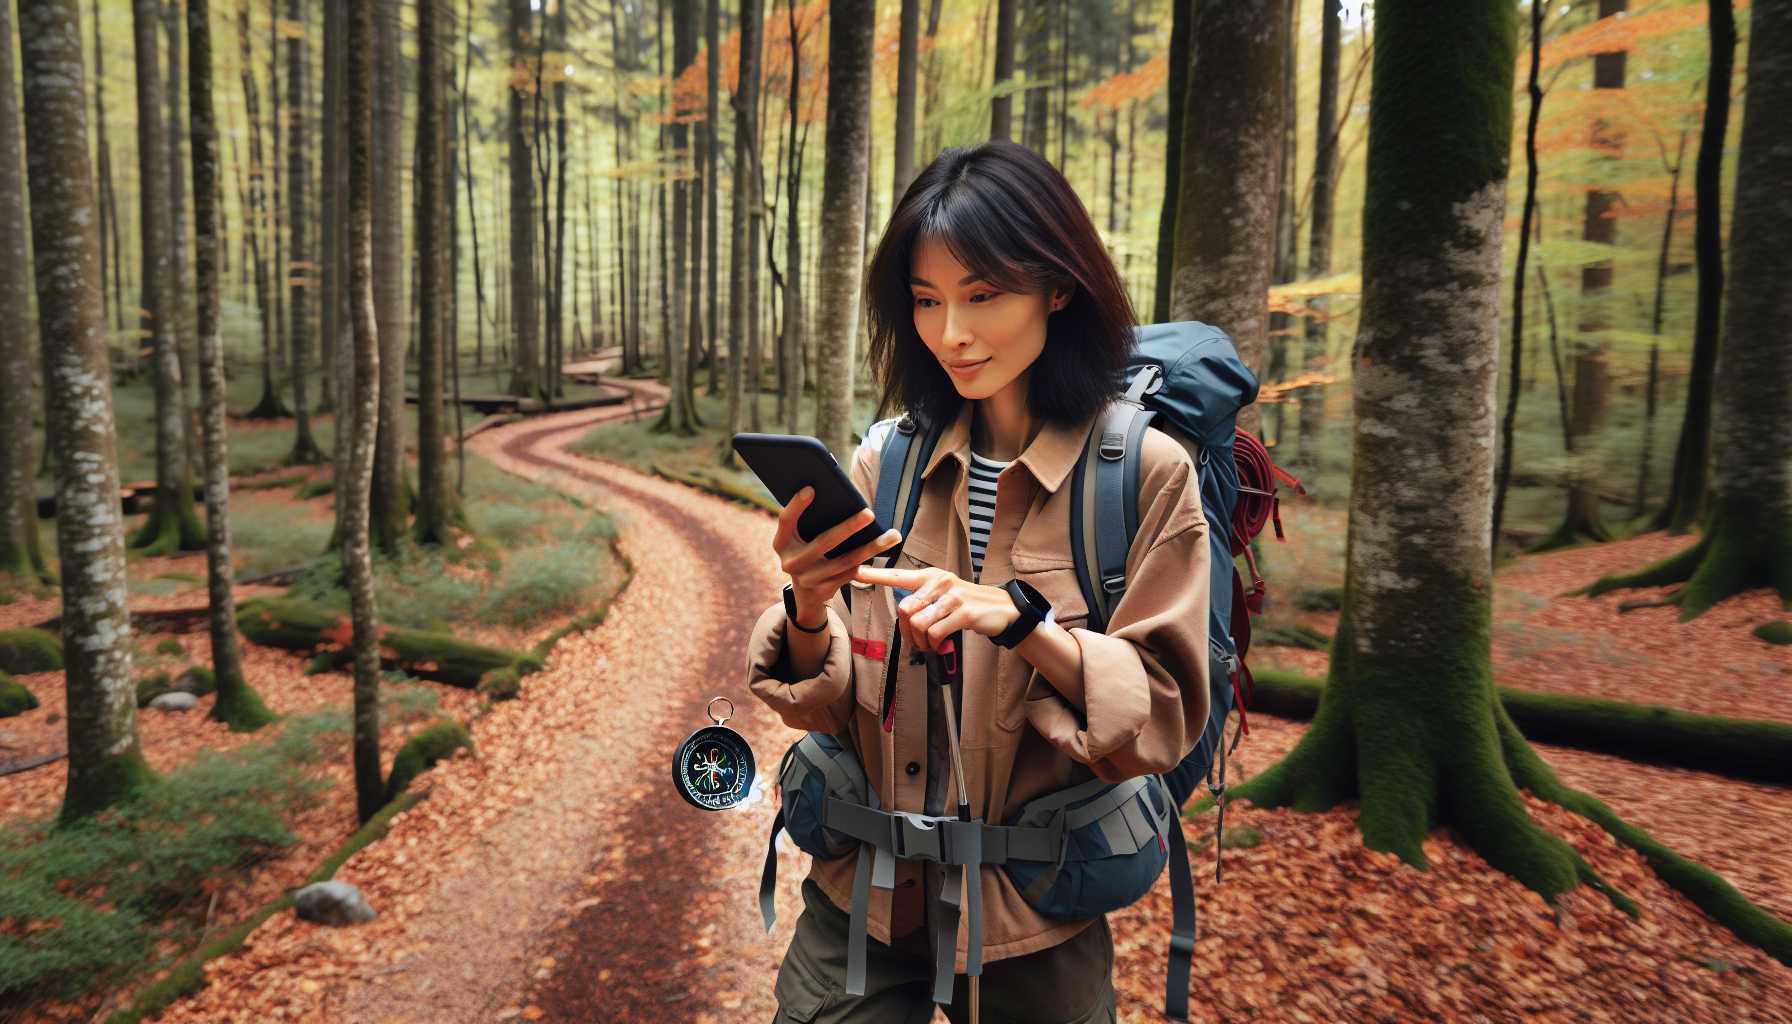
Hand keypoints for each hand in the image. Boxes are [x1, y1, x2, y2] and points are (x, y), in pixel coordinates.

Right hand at [774, 487, 901, 627]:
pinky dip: (866, 559)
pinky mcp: (824, 591)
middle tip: (869, 513)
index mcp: (781, 543)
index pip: (786, 521)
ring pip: (845, 561)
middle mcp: (791, 562)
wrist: (805, 594)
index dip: (796, 505)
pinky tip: (882, 548)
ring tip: (892, 536)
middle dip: (849, 527)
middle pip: (824, 542)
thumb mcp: (798, 539)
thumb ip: (809, 521)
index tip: (811, 489)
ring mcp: (808, 579)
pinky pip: (850, 573)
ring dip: (870, 547)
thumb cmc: (806, 552)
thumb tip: (840, 499)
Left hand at [853, 566, 1020, 652]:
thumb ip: (922, 599)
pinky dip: (935, 644)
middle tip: (918, 643)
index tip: (856, 571)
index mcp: (930, 576)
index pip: (899, 575)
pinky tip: (942, 644)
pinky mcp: (964, 612)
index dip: (876, 575)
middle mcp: (939, 582)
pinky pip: (936, 632)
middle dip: (908, 633)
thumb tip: (904, 617)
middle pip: (905, 609)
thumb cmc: (965, 604)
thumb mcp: (943, 594)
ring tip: (931, 645)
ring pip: (919, 623)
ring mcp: (952, 596)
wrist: (1000, 608)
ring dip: (922, 642)